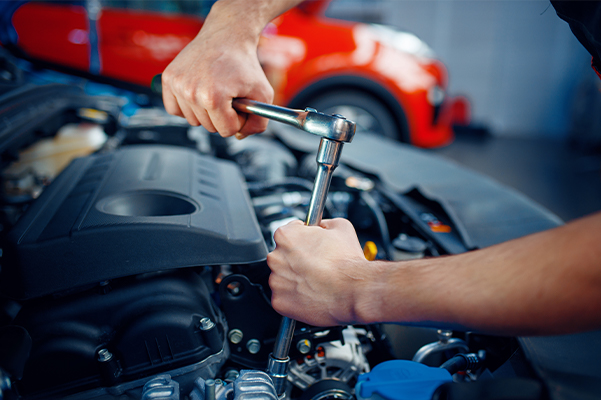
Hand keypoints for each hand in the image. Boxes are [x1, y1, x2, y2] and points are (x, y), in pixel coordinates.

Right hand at [161, 7, 273, 137]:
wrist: (227, 36)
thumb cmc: (245, 64)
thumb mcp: (263, 94)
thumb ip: (258, 123)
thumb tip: (239, 137)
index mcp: (213, 97)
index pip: (227, 131)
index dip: (238, 119)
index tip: (240, 102)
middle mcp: (191, 92)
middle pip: (210, 128)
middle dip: (223, 116)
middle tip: (229, 94)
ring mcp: (177, 85)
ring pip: (193, 121)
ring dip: (206, 111)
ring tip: (215, 91)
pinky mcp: (168, 79)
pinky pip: (175, 110)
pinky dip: (187, 107)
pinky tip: (198, 92)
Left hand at [267, 218, 374, 325]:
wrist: (355, 290)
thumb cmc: (347, 262)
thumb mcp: (341, 226)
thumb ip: (323, 223)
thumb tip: (321, 227)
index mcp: (285, 236)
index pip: (289, 234)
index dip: (303, 240)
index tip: (311, 247)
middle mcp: (275, 257)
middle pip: (283, 257)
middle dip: (297, 261)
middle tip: (315, 266)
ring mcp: (275, 281)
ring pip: (282, 279)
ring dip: (295, 280)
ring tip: (315, 281)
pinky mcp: (279, 302)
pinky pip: (284, 298)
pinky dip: (295, 298)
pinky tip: (311, 294)